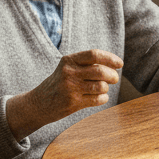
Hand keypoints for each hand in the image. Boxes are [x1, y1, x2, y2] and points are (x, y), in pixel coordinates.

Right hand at [7, 49, 123, 138]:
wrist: (39, 103)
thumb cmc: (59, 83)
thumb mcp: (67, 67)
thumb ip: (86, 64)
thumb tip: (114, 63)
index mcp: (69, 60)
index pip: (94, 54)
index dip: (110, 58)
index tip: (120, 64)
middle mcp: (69, 72)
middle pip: (101, 71)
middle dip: (113, 75)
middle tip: (114, 79)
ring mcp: (70, 88)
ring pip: (101, 86)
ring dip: (106, 88)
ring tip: (102, 88)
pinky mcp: (73, 103)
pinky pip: (98, 99)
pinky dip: (103, 98)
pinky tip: (99, 97)